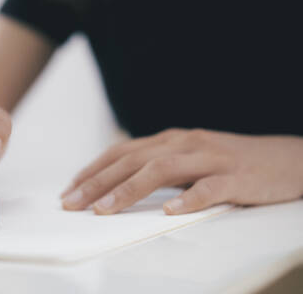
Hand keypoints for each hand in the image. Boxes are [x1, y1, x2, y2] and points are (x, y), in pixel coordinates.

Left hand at [61, 128, 302, 214]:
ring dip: (128, 190)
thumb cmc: (230, 162)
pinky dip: (187, 199)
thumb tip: (118, 184)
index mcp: (171, 140)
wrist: (287, 158)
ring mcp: (211, 158)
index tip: (70, 190)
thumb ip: (158, 166)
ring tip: (103, 210)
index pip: (122, 152)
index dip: (93, 170)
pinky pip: (208, 188)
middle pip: (133, 161)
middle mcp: (185, 143)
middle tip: (72, 203)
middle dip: (97, 182)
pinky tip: (168, 212)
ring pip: (162, 170)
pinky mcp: (236, 176)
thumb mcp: (189, 158)